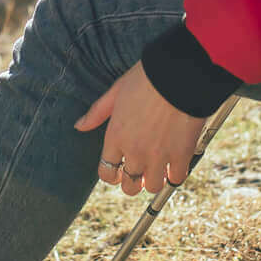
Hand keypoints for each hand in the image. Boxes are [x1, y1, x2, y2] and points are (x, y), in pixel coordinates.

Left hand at [77, 63, 205, 196]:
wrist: (179, 74)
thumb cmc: (146, 78)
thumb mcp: (116, 92)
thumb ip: (97, 113)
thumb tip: (79, 126)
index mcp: (116, 137)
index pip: (106, 172)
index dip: (112, 174)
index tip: (119, 170)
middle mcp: (135, 151)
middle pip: (129, 186)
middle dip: (132, 181)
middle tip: (139, 171)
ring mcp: (159, 155)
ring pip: (153, 186)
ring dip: (154, 180)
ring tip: (158, 168)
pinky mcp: (181, 154)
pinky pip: (176, 178)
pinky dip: (175, 174)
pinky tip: (174, 164)